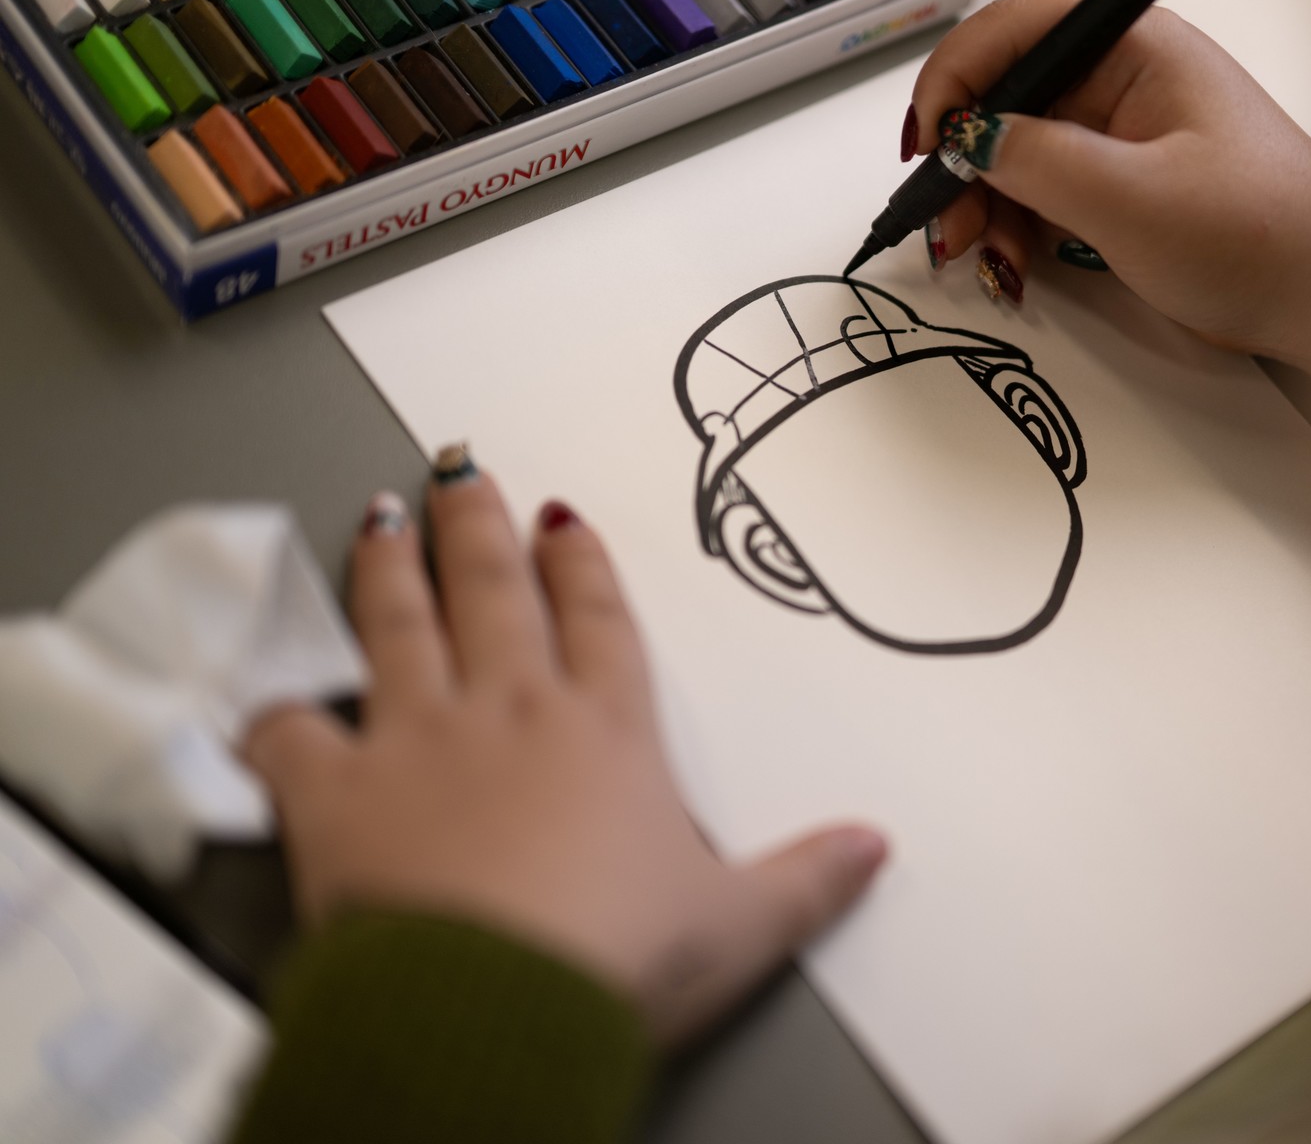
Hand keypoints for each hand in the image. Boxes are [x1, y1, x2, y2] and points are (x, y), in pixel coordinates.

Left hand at [243, 460, 886, 1043]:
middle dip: (477, 525)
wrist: (497, 1006)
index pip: (599, 622)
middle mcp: (511, 712)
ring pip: (397, 625)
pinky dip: (274, 711)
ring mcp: (417, 740)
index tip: (564, 519)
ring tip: (379, 515)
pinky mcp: (336, 792)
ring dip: (388, 566)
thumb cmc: (619, 959)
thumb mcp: (738, 926)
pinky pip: (289, 733)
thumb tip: (875, 847)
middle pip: (492, 593)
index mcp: (607, 733)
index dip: (583, 566)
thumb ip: (807, 878)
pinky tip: (267, 691)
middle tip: (461, 470)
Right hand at [907, 0, 1310, 387]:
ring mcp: (1129, 134)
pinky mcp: (1131, 184)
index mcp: (1139, 48)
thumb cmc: (1270, 234)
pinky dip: (1021, 225)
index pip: (1018, 29)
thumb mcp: (1131, 200)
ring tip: (983, 255)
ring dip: (988, 202)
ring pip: (1023, 151)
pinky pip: (1051, 190)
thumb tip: (971, 143)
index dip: (957, 79)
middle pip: (1011, 95)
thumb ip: (1036, 163)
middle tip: (944, 217)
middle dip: (967, 157)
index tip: (928, 141)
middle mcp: (1130, 80)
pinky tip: (1014, 262)